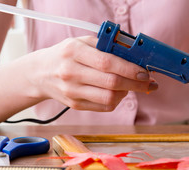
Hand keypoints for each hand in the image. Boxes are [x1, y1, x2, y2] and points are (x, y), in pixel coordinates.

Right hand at [28, 36, 156, 111]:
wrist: (40, 73)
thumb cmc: (66, 55)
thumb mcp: (82, 42)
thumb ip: (106, 47)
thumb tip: (135, 57)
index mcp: (73, 52)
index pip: (107, 63)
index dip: (130, 69)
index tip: (145, 73)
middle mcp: (71, 73)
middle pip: (111, 83)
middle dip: (136, 84)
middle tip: (148, 83)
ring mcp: (72, 92)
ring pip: (109, 98)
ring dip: (127, 93)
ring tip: (131, 85)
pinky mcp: (75, 105)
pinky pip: (104, 107)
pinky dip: (116, 100)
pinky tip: (118, 93)